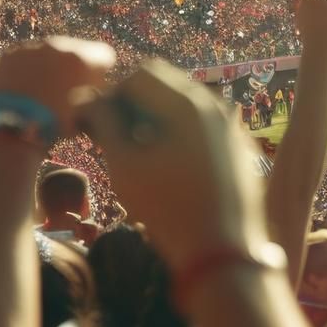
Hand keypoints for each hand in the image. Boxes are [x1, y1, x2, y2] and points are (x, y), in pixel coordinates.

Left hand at [0, 37, 114, 140]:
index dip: (99, 73)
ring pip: (48, 53)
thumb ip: (95, 94)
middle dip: (72, 68)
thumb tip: (92, 88)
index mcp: (82, 60)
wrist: (11, 129)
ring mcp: (32, 47)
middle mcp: (58, 46)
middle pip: (74, 51)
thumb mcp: (87, 115)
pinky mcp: (9, 54)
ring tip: (40, 92)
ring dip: (49, 67)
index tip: (93, 86)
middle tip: (64, 91)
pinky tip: (23, 88)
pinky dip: (27, 69)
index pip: (104, 55)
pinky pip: (26, 57)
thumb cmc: (54, 126)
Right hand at [84, 57, 269, 272]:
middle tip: (112, 139)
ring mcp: (233, 128)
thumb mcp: (124, 164)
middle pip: (167, 86)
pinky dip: (181, 137)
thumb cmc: (166, 208)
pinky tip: (169, 170)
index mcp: (189, 104)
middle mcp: (217, 107)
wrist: (223, 252)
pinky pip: (205, 129)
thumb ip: (103, 122)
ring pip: (186, 107)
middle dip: (134, 105)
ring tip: (138, 157)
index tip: (97, 127)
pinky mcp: (240, 150)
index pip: (141, 74)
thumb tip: (85, 98)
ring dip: (156, 120)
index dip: (113, 96)